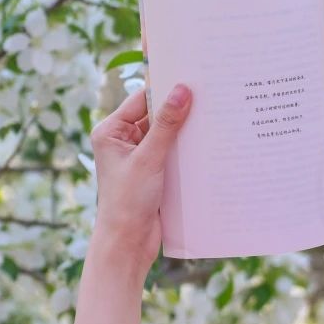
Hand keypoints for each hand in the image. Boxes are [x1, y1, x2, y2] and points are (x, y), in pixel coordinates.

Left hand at [88, 84, 192, 279]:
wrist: (127, 243)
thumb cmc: (127, 201)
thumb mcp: (148, 158)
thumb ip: (167, 124)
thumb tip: (182, 90)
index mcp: (110, 131)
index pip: (141, 100)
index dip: (165, 91)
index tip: (192, 81)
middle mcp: (122, 141)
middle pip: (155, 116)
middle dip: (179, 111)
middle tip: (208, 97)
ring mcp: (139, 157)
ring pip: (167, 135)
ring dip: (185, 132)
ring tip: (213, 119)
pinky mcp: (153, 172)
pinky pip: (173, 153)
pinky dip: (187, 150)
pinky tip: (208, 144)